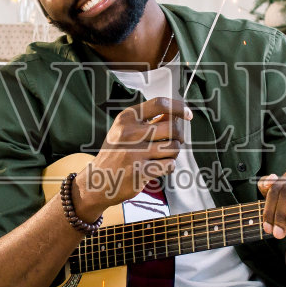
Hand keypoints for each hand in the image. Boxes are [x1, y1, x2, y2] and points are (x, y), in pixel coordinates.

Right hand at [75, 97, 190, 218]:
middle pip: (172, 127)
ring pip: (173, 148)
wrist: (97, 182)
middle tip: (176, 141)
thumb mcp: (124, 131)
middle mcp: (129, 133)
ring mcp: (135, 153)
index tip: (187, 114)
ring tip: (163, 156)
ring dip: (173, 153)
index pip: (159, 104)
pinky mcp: (141, 171)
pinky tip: (158, 167)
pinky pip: (169, 165)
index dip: (178, 107)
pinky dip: (168, 167)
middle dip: (179, 135)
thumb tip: (174, 114)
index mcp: (126, 119)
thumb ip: (147, 121)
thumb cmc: (115, 154)